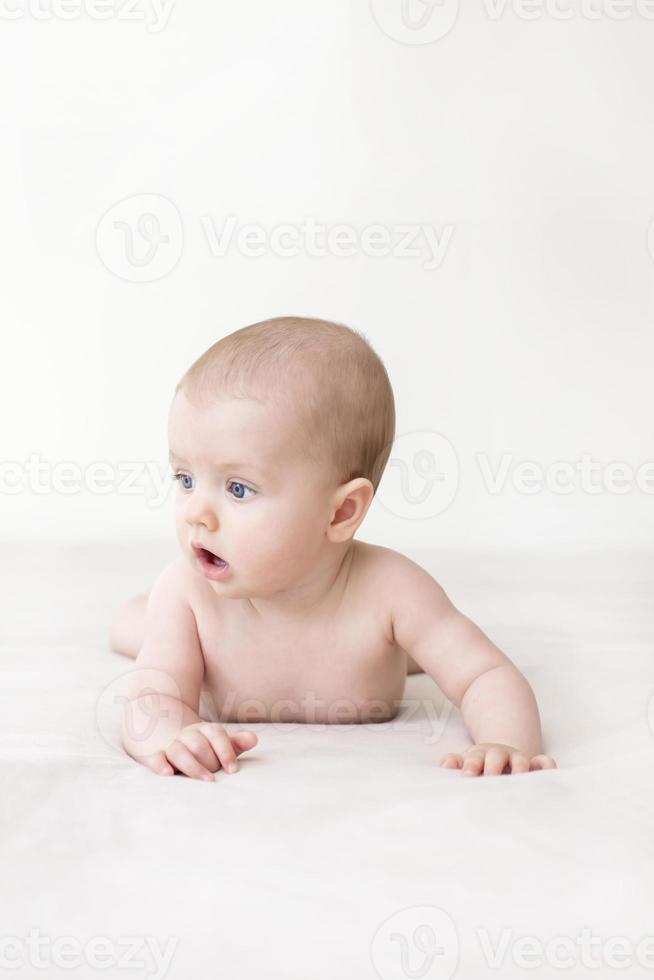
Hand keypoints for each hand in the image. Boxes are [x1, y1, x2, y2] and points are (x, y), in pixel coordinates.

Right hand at [139, 722, 257, 780]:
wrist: (156, 724)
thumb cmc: (196, 743)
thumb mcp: (214, 741)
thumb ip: (234, 743)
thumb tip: (254, 739)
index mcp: (203, 730)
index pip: (216, 735)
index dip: (226, 751)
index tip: (233, 769)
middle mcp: (186, 735)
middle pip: (199, 745)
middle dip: (210, 762)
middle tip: (215, 777)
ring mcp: (169, 744)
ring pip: (180, 752)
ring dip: (193, 766)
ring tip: (207, 780)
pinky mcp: (152, 754)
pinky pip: (156, 758)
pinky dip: (161, 765)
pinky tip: (168, 774)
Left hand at [440, 742, 556, 775]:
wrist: (501, 754)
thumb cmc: (480, 764)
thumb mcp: (467, 761)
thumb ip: (456, 762)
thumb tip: (444, 765)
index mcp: (482, 755)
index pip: (475, 758)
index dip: (472, 765)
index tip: (467, 775)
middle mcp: (501, 756)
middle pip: (497, 757)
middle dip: (494, 766)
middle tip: (490, 777)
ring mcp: (519, 759)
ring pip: (521, 760)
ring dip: (520, 768)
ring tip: (520, 779)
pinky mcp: (535, 765)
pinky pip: (545, 763)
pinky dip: (547, 766)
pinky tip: (549, 775)